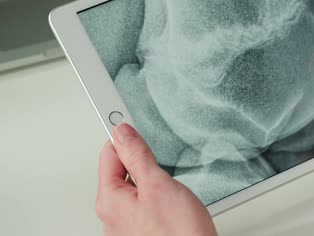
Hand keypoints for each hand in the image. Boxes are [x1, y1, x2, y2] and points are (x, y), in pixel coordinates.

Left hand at [97, 123, 216, 235]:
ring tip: (170, 184)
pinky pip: (144, 203)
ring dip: (151, 179)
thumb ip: (138, 155)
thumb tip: (123, 133)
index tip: (124, 116)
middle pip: (120, 170)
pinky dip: (157, 194)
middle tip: (157, 155)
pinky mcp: (143, 230)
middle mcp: (113, 215)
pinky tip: (172, 199)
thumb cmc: (179, 233)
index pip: (108, 154)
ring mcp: (127, 225)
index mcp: (110, 200)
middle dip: (140, 160)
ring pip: (135, 188)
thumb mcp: (159, 184)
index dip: (122, 135)